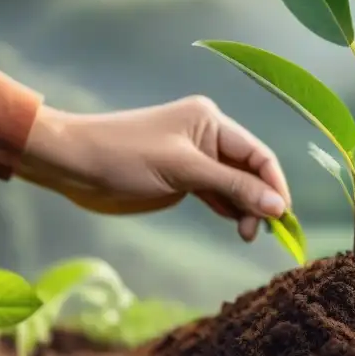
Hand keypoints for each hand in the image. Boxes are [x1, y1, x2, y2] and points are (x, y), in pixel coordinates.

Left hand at [17, 96, 289, 242]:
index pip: (258, 154)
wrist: (73, 164)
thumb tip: (278, 206)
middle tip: (257, 232)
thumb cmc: (125, 157)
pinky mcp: (182, 177)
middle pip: (250, 170)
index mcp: (212, 121)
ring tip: (246, 234)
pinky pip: (217, 192)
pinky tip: (235, 225)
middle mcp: (208, 136)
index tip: (282, 216)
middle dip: (260, 199)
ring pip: (235, 184)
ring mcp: (195, 157)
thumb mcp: (183, 171)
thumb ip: (233, 187)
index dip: (274, 184)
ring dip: (245, 208)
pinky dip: (228, 209)